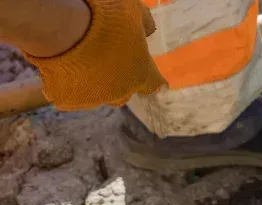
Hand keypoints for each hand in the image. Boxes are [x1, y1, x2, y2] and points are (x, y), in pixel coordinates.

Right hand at [24, 0, 166, 110]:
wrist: (66, 30)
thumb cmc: (106, 18)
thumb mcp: (133, 11)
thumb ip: (145, 22)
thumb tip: (149, 30)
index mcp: (141, 73)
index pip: (154, 83)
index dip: (155, 82)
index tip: (160, 85)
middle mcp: (120, 91)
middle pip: (124, 94)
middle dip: (121, 84)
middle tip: (110, 67)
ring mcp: (94, 98)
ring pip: (98, 97)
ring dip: (96, 86)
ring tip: (86, 69)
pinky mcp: (68, 99)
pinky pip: (71, 97)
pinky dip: (69, 87)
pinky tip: (64, 73)